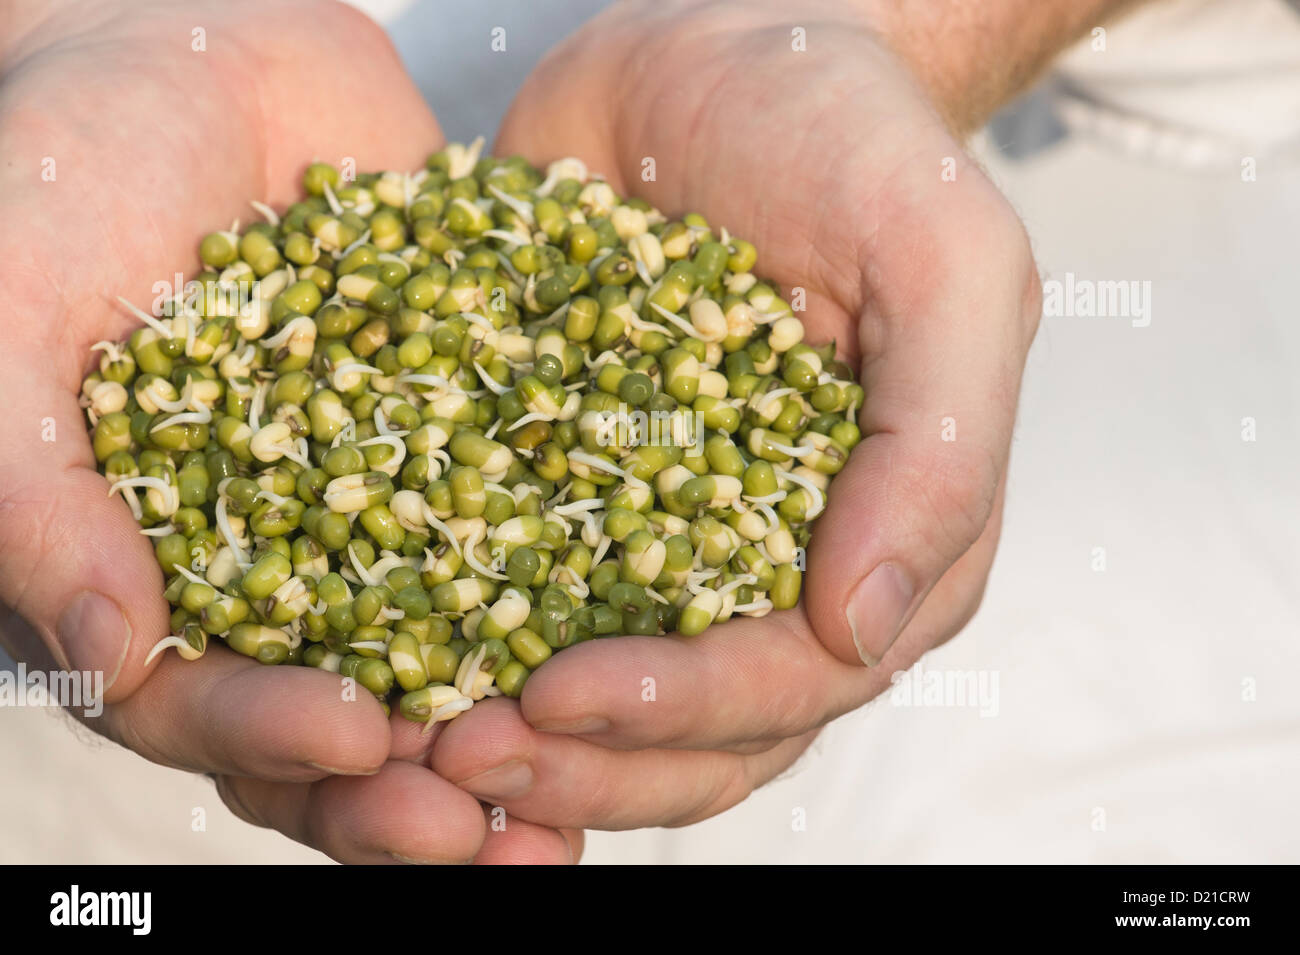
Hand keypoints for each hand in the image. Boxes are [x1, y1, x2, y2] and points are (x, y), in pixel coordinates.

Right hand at [0, 0, 577, 863]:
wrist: (186, 51)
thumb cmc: (59, 170)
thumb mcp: (4, 314)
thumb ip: (33, 486)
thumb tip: (102, 646)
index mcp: (147, 567)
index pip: (197, 703)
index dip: (272, 736)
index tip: (358, 737)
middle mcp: (271, 562)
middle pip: (335, 717)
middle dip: (407, 783)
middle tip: (488, 828)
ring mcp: (376, 507)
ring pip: (443, 653)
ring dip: (506, 730)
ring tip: (580, 784)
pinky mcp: (465, 441)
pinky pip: (526, 529)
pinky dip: (578, 590)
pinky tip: (645, 634)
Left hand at [428, 0, 1041, 829]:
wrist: (718, 48)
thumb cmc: (848, 137)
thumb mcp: (942, 261)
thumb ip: (936, 446)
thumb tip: (863, 627)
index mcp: (889, 533)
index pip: (801, 675)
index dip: (689, 708)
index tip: (564, 692)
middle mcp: (786, 563)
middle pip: (704, 727)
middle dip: (589, 756)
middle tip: (465, 751)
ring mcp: (678, 538)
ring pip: (615, 700)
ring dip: (523, 741)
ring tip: (416, 737)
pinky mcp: (579, 493)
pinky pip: (524, 597)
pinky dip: (462, 644)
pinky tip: (389, 658)